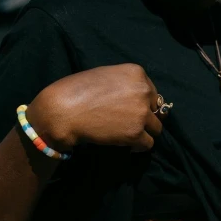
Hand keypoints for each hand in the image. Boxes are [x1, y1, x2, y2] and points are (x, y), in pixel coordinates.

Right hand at [27, 64, 164, 152]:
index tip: (131, 110)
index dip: (142, 103)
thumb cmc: (77, 90)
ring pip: (156, 128)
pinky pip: (148, 143)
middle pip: (156, 110)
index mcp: (136, 73)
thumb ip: (124, 84)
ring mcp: (141, 113)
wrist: (64, 110)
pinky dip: (139, 146)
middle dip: (146, 117)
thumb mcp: (106, 76)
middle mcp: (144, 91)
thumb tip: (136, 98)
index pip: (151, 92)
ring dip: (145, 132)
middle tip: (129, 123)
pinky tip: (128, 145)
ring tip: (129, 135)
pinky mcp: (136, 133)